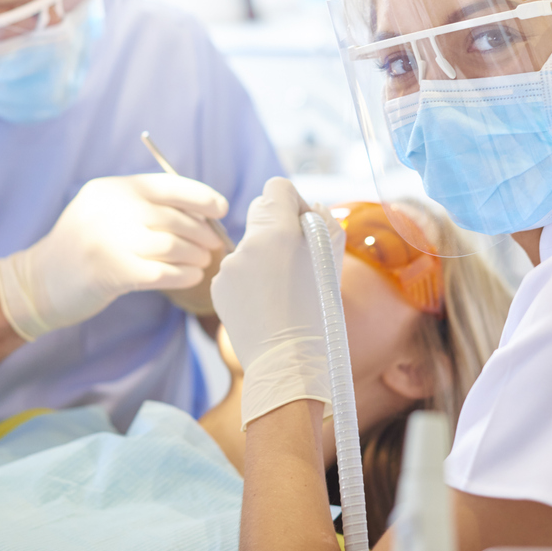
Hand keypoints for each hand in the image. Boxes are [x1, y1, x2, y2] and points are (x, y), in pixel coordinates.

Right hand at [0, 174, 227, 339]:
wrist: (39, 280)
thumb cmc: (86, 246)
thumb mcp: (107, 212)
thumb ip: (144, 206)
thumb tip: (203, 211)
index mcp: (112, 188)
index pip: (167, 185)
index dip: (200, 196)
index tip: (221, 208)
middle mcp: (110, 209)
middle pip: (173, 217)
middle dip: (201, 231)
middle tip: (214, 244)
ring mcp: (108, 240)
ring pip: (171, 245)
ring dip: (195, 255)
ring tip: (203, 261)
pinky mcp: (110, 272)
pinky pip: (161, 273)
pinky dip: (182, 275)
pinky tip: (191, 277)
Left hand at [210, 177, 341, 427]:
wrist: (289, 362)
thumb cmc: (319, 313)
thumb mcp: (333, 261)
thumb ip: (322, 223)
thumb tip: (309, 209)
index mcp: (278, 232)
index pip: (276, 188)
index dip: (293, 201)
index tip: (303, 224)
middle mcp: (247, 244)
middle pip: (260, 211)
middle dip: (278, 227)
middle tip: (296, 257)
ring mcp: (229, 266)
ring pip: (249, 244)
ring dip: (265, 257)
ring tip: (283, 292)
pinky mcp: (218, 287)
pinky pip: (237, 271)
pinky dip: (250, 281)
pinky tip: (265, 304)